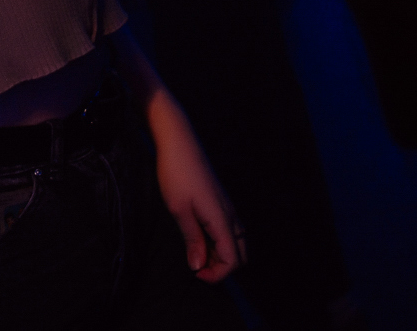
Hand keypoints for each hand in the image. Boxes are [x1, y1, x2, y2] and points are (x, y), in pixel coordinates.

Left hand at [150, 95, 242, 282]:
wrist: (179, 141)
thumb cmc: (176, 172)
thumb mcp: (179, 209)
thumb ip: (192, 239)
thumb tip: (199, 266)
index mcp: (222, 219)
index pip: (233, 260)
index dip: (217, 274)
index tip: (195, 274)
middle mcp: (230, 214)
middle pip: (240, 254)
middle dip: (222, 267)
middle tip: (196, 266)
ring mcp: (227, 207)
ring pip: (236, 242)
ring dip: (220, 254)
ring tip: (195, 252)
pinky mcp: (220, 201)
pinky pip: (229, 230)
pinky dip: (218, 241)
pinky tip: (199, 237)